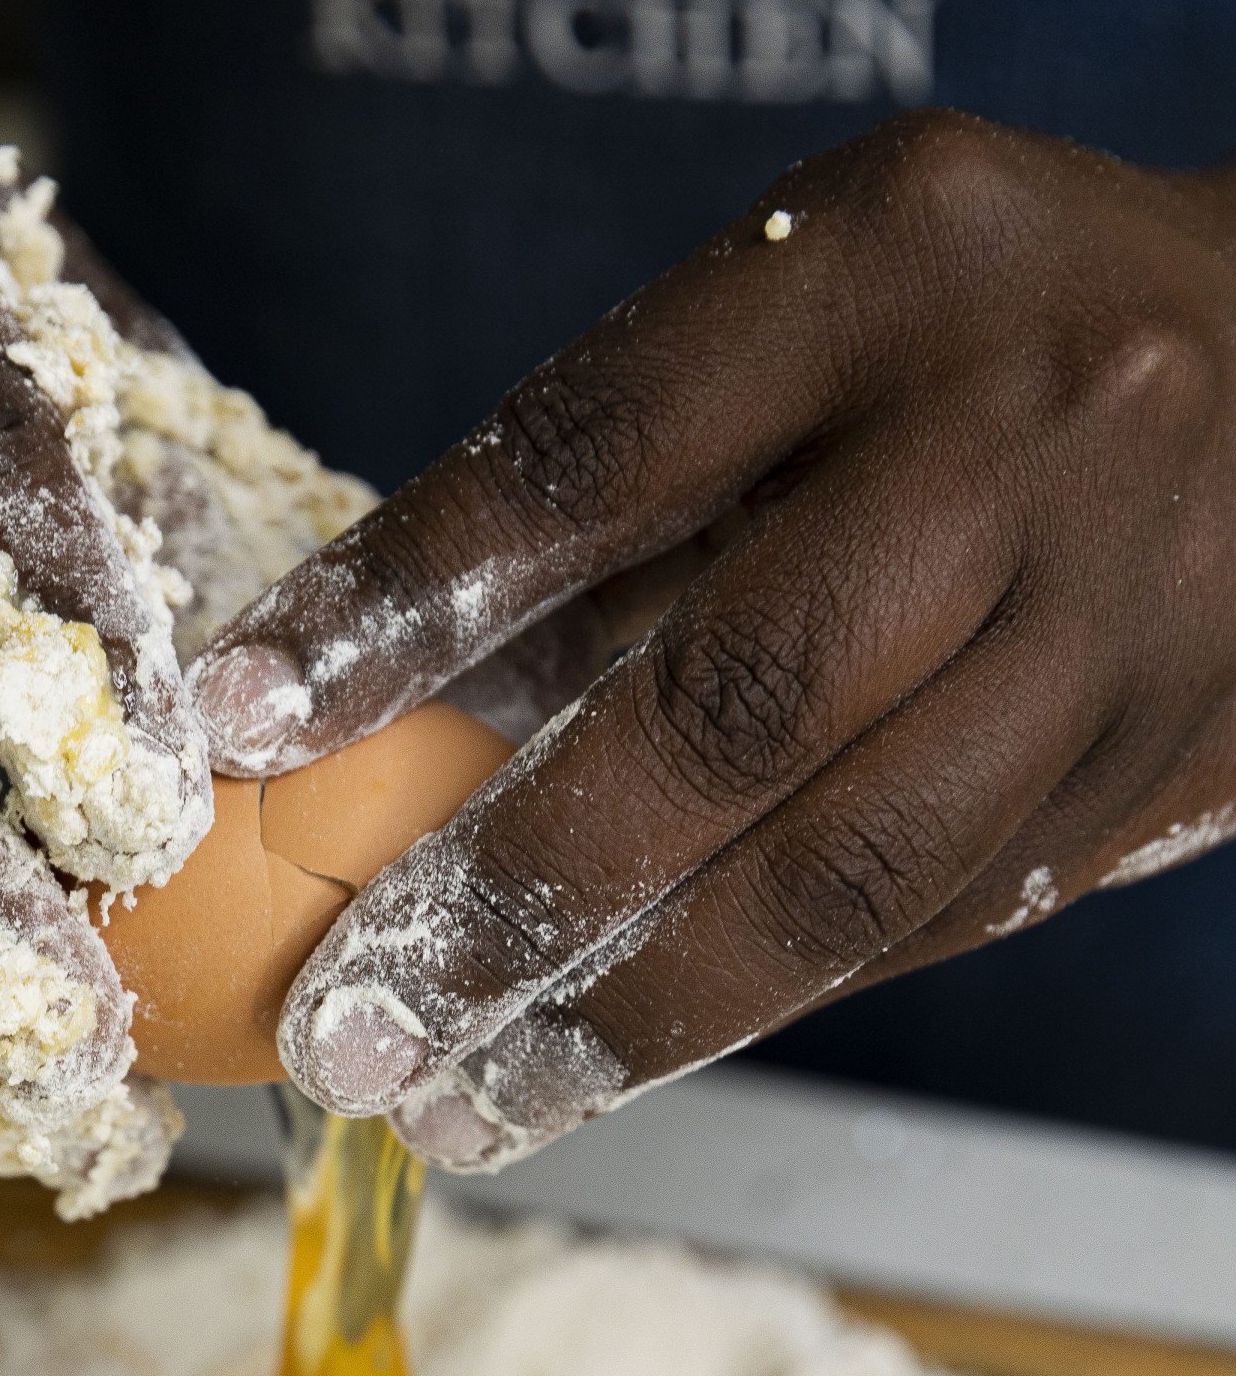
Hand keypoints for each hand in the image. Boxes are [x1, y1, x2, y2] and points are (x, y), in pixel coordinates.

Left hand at [190, 111, 1235, 1166]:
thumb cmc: (997, 320)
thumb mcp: (815, 293)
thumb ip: (641, 473)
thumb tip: (400, 687)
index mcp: (889, 267)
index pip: (597, 453)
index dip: (400, 601)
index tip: (234, 726)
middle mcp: (1019, 438)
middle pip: (730, 706)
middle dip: (511, 892)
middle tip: (352, 1028)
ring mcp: (1113, 620)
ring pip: (846, 871)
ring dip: (630, 1019)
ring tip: (465, 1108)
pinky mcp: (1158, 767)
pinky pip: (928, 920)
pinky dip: (755, 1003)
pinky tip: (619, 1059)